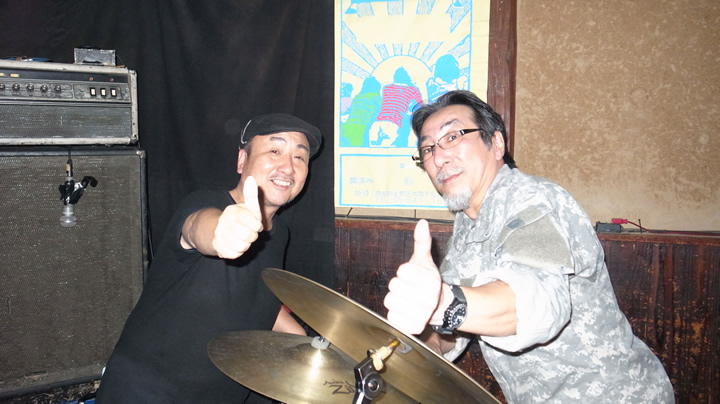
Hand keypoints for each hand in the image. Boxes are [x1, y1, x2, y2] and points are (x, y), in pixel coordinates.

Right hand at [211, 176, 263, 258]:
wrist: (219, 230)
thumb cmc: (240, 218)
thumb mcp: (247, 206)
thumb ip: (251, 194)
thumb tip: (251, 178)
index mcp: (232, 211)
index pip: (255, 223)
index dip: (257, 225)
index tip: (254, 223)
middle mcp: (223, 223)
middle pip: (250, 236)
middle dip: (252, 236)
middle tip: (248, 231)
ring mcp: (219, 235)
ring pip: (243, 247)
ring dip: (246, 244)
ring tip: (241, 238)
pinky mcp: (218, 248)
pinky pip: (235, 254)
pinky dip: (238, 252)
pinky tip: (234, 244)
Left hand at [384, 220, 442, 334]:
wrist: (439, 305)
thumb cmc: (427, 280)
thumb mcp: (424, 260)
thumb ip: (421, 241)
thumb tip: (422, 223)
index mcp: (430, 279)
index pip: (402, 271)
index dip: (403, 272)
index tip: (410, 274)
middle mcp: (428, 298)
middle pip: (393, 286)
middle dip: (398, 286)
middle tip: (408, 288)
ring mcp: (422, 314)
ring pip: (390, 302)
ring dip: (396, 300)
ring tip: (406, 299)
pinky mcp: (413, 327)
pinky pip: (392, 317)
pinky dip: (396, 314)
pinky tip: (406, 310)